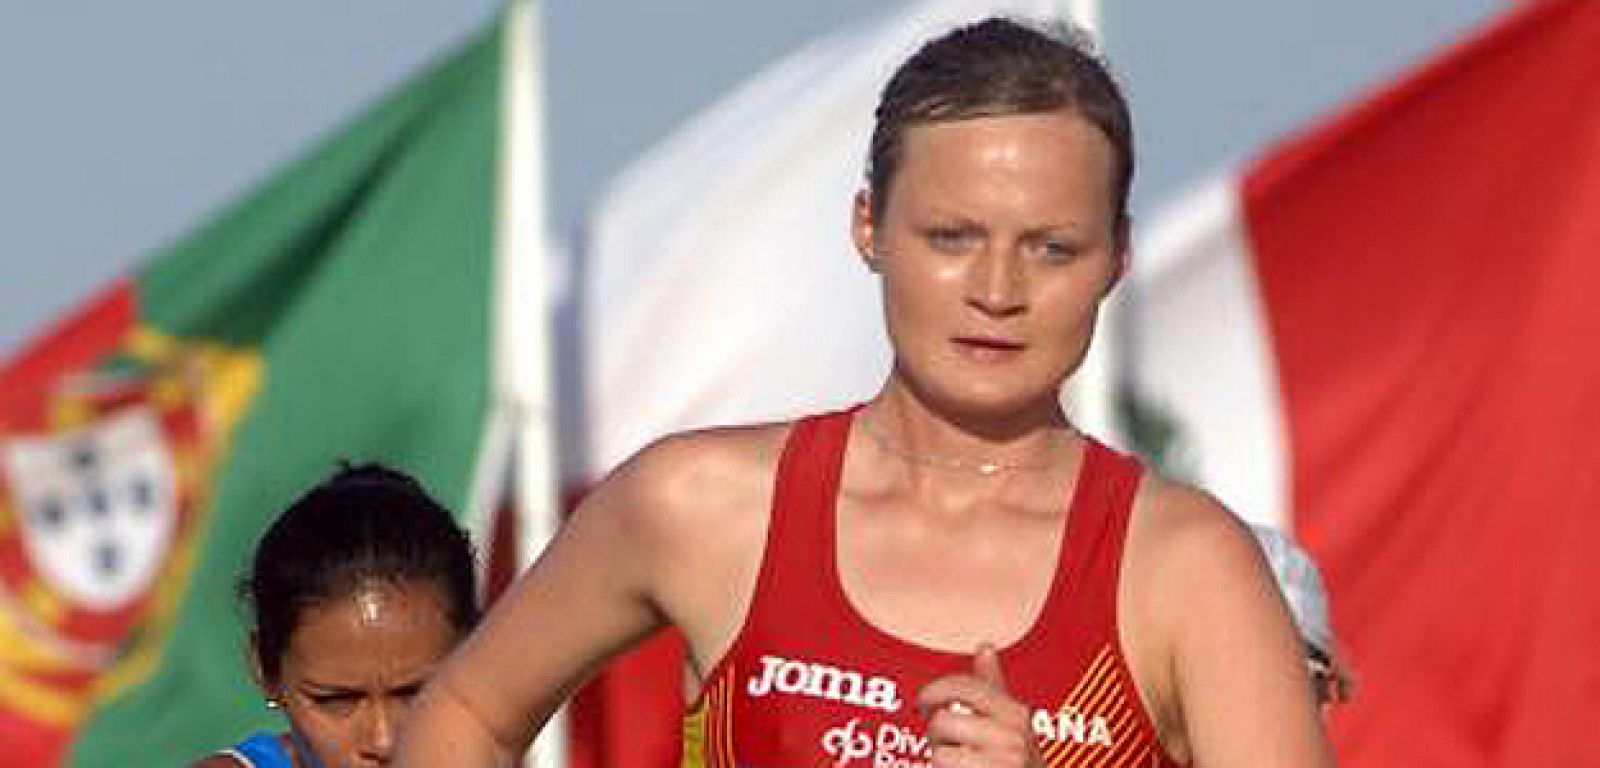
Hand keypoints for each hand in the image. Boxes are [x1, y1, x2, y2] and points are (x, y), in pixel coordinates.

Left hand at [916, 644, 1044, 767]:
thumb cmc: (1018, 764)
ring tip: (958, 764)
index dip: (935, 691)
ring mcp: (1001, 766)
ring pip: (939, 755)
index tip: (924, 701)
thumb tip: (985, 648)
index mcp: (1016, 714)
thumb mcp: (1012, 722)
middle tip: (948, 745)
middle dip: (937, 735)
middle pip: (943, 722)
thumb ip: (993, 686)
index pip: (964, 686)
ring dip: (940, 762)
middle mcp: (1012, 740)